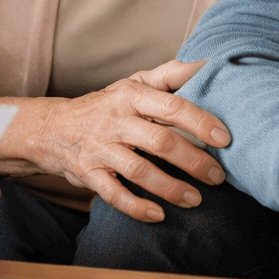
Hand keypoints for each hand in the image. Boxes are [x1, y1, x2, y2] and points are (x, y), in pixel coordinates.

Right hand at [22, 59, 230, 223]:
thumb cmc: (107, 105)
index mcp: (130, 95)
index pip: (171, 106)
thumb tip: (208, 64)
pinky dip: (136, 207)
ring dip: (171, 188)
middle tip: (218, 176)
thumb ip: (170, 75)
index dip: (200, 122)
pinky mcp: (88, 173)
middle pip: (160, 142)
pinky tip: (159, 215)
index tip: (225, 139)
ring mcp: (100, 148)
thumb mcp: (134, 83)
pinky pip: (114, 194)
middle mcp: (115, 120)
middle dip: (193, 161)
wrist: (53, 128)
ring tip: (196, 199)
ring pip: (139, 171)